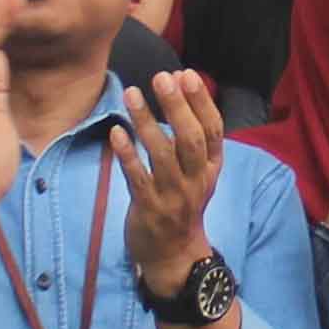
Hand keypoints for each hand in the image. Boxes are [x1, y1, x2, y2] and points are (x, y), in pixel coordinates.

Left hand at [117, 69, 228, 295]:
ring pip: (162, 155)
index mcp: (211, 168)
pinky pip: (137, 178)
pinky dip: (127, 154)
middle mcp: (196, 180)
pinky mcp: (148, 209)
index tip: (185, 74)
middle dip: (177, 106)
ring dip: (146, 122)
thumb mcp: (198, 171)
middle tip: (161, 78)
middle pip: (190, 139)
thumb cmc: (182, 202)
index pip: (213, 130)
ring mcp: (173, 196)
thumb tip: (178, 84)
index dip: (200, 101)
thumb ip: (191, 134)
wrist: (174, 254)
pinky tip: (116, 132)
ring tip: (131, 93)